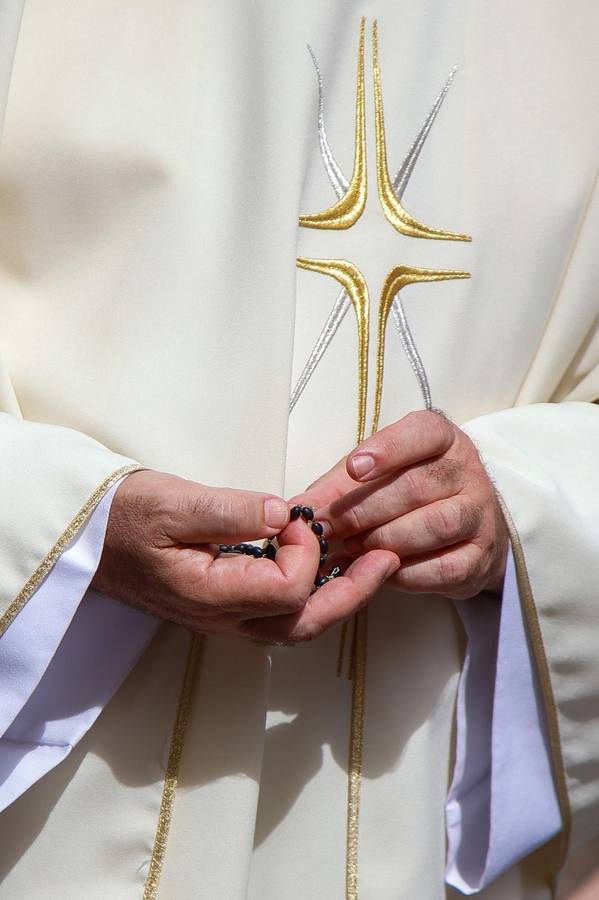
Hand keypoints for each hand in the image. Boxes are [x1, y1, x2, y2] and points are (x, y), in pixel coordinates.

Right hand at [92, 470, 398, 640]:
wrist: (87, 539)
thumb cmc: (122, 516)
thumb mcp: (170, 501)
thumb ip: (229, 510)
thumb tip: (286, 515)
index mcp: (211, 595)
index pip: (287, 589)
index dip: (306, 551)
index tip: (294, 515)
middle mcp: (222, 618)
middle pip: (303, 623)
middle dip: (353, 592)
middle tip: (389, 559)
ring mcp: (224, 618)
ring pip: (295, 626)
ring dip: (339, 598)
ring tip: (371, 567)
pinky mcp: (224, 607)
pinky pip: (280, 615)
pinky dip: (313, 595)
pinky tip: (329, 569)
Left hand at [301, 411, 508, 599]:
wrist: (463, 530)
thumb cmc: (408, 493)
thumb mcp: (375, 476)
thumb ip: (339, 486)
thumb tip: (298, 508)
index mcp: (442, 439)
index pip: (421, 433)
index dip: (388, 449)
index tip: (354, 468)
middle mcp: (467, 472)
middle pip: (416, 486)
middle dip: (364, 509)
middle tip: (328, 527)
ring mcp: (479, 515)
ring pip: (433, 525)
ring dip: (383, 540)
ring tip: (350, 548)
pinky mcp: (480, 557)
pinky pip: (442, 567)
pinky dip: (404, 572)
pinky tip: (378, 570)